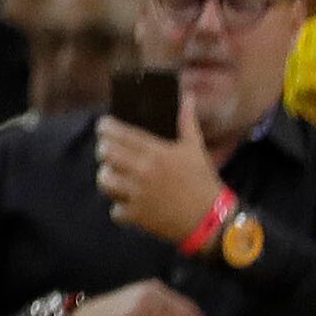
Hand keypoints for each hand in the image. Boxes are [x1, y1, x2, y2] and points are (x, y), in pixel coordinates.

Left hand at [98, 98, 228, 244]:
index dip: (106, 127)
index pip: (120, 133)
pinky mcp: (136, 215)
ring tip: (116, 176)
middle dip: (103, 150)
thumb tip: (186, 96)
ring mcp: (138, 194)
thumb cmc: (202, 181)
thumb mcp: (195, 149)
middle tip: (109, 151)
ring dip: (107, 177)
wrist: (212, 218)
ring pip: (104, 180)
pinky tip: (129, 203)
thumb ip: (186, 122)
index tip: (104, 126)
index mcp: (157, 153)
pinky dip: (120, 208)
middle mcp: (144, 171)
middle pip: (105, 153)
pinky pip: (114, 209)